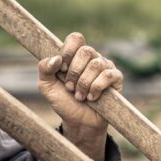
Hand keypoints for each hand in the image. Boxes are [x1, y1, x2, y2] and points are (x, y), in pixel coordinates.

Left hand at [37, 32, 123, 160]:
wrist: (78, 122)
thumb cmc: (64, 102)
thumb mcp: (46, 86)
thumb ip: (44, 68)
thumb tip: (56, 58)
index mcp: (75, 56)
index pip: (76, 38)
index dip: (68, 52)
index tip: (62, 70)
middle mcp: (92, 58)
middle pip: (86, 51)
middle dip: (74, 72)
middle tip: (70, 88)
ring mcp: (105, 67)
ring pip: (96, 64)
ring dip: (84, 84)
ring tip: (80, 96)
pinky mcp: (116, 79)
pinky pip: (108, 75)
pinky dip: (97, 87)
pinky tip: (92, 97)